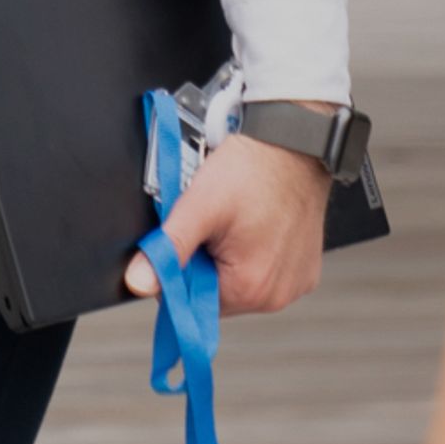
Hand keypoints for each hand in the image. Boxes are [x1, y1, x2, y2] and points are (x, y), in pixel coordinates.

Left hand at [124, 129, 330, 316]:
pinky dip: (255, 251)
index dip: (181, 267)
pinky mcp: (305, 270)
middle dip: (205, 259)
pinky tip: (254, 223)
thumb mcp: (199, 206)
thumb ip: (167, 248)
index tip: (187, 235)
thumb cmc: (250, 171)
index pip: (194, 299)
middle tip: (210, 222)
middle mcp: (277, 297)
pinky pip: (267, 271)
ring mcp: (294, 284)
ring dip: (229, 255)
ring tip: (233, 219)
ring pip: (242, 280)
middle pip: (218, 291)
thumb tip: (138, 282)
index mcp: (250, 290)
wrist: (292, 143)